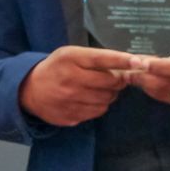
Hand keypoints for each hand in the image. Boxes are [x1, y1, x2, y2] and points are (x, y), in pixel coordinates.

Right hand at [19, 45, 144, 126]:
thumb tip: (128, 65)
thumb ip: (96, 58)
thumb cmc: (56, 68)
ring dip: (110, 94)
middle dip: (118, 81)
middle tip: (115, 78)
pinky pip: (97, 112)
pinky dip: (99, 106)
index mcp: (71, 59)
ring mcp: (70, 100)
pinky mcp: (71, 115)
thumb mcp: (70, 55)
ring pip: (106, 99)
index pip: (102, 59)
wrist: (29, 90)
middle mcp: (71, 79)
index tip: (140, 62)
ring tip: (100, 89)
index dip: (123, 60)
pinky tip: (90, 99)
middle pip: (110, 82)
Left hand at [128, 42, 169, 114]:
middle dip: (143, 79)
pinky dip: (160, 95)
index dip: (156, 66)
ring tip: (135, 78)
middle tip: (127, 70)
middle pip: (166, 85)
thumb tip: (159, 55)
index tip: (138, 62)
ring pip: (166, 96)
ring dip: (148, 88)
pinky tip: (153, 87)